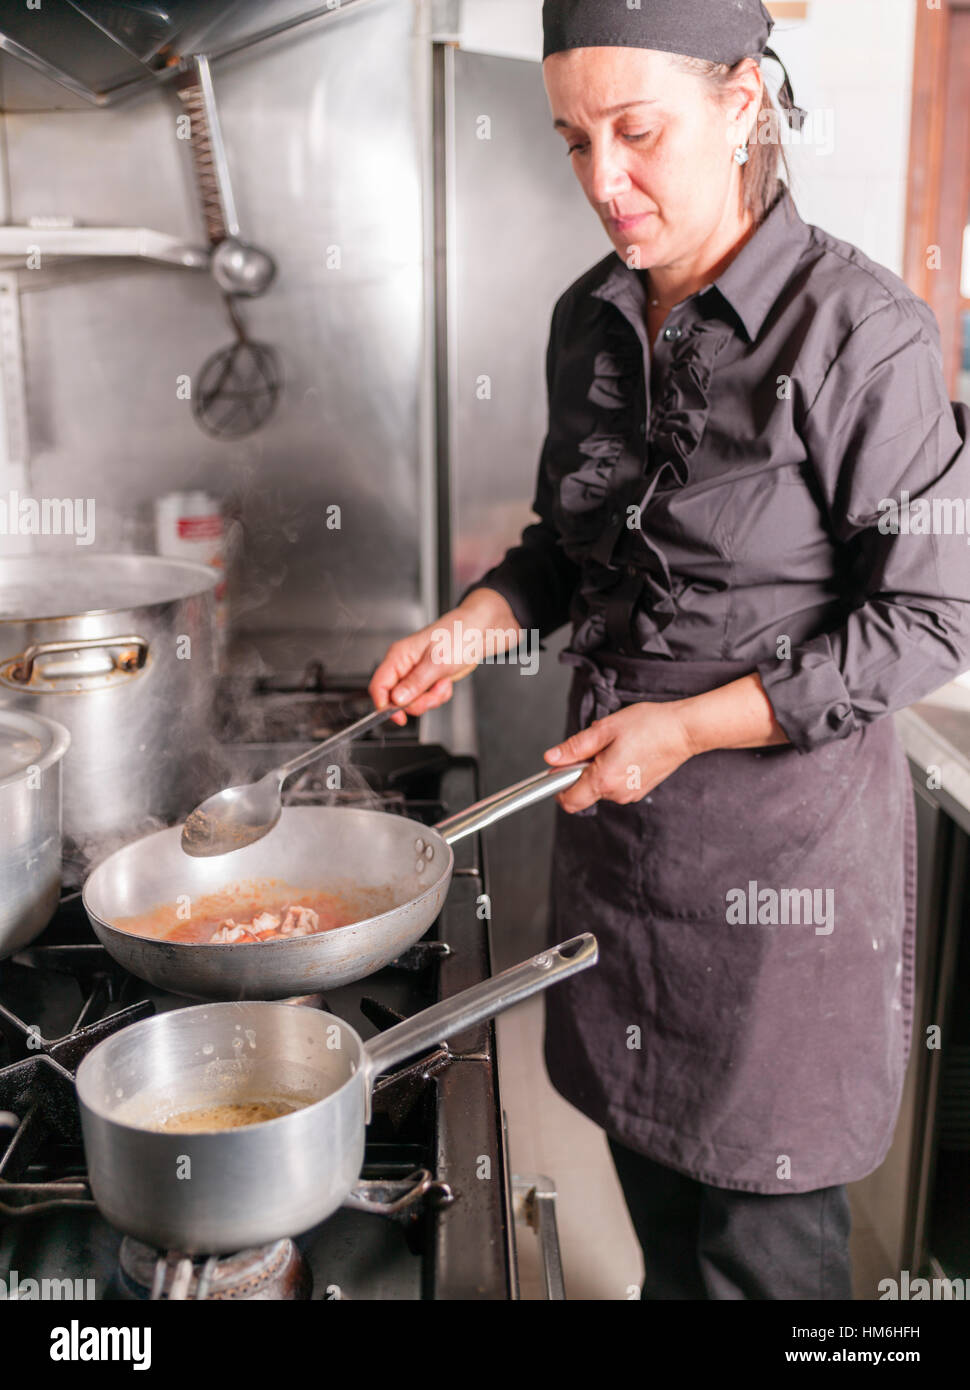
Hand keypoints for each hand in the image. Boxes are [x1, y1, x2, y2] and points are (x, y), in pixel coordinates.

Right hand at [368, 588, 519, 725]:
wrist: (478, 632)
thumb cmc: (458, 636)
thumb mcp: (437, 662)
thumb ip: (415, 683)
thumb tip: (396, 699)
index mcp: (398, 656)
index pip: (378, 685)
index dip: (384, 704)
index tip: (398, 716)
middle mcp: (403, 666)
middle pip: (397, 699)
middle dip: (419, 701)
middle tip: (435, 692)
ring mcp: (415, 674)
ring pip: (413, 701)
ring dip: (431, 698)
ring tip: (443, 682)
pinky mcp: (426, 680)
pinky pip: (427, 698)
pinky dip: (439, 695)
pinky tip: (446, 682)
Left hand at [543, 701, 693, 812]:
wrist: (684, 731)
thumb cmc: (649, 725)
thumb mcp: (605, 729)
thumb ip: (575, 747)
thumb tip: (551, 758)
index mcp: (603, 779)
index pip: (568, 800)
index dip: (558, 784)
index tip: (561, 767)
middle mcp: (616, 793)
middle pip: (583, 793)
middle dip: (581, 771)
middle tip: (597, 747)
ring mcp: (630, 794)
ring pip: (600, 788)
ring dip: (599, 770)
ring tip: (617, 746)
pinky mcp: (639, 791)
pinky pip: (615, 785)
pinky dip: (613, 772)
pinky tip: (627, 753)